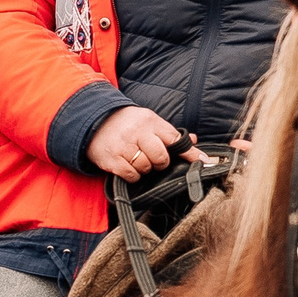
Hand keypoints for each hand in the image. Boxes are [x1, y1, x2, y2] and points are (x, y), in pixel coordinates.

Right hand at [88, 107, 205, 181]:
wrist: (94, 122)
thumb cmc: (125, 123)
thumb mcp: (147, 120)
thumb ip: (168, 132)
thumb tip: (194, 140)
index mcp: (150, 121)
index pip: (174, 138)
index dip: (189, 153)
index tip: (203, 162)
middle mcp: (137, 132)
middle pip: (161, 157)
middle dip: (161, 163)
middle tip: (154, 160)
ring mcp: (124, 146)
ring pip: (146, 167)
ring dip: (145, 169)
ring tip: (137, 160)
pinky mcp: (112, 160)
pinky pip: (131, 175)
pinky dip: (133, 175)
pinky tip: (129, 167)